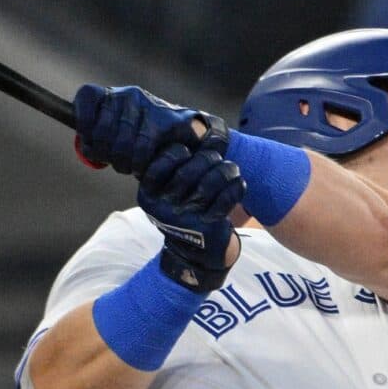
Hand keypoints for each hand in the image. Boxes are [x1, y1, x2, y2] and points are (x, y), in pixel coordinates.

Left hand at [73, 83, 208, 175]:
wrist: (189, 133)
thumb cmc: (144, 138)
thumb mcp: (114, 133)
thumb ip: (95, 137)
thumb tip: (85, 148)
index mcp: (111, 93)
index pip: (86, 98)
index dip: (84, 126)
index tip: (92, 143)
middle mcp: (128, 94)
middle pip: (101, 133)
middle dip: (106, 156)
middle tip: (116, 163)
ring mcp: (147, 105)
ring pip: (121, 145)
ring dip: (123, 163)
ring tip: (130, 167)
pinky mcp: (165, 121)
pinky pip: (142, 149)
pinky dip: (139, 164)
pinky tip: (142, 167)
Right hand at [138, 136, 244, 291]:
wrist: (195, 259)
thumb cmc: (182, 216)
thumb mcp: (166, 196)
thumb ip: (171, 170)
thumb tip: (190, 129)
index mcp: (148, 197)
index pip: (160, 164)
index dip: (178, 152)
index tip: (189, 152)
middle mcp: (164, 208)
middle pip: (189, 171)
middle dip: (207, 159)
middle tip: (217, 159)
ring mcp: (186, 219)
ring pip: (210, 182)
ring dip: (226, 170)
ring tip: (232, 169)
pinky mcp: (208, 227)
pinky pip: (227, 198)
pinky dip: (237, 187)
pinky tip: (239, 184)